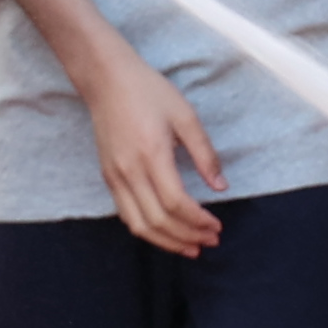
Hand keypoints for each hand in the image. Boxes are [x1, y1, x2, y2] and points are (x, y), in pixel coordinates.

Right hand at [75, 51, 227, 256]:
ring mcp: (115, 176)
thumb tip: (221, 186)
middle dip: (187, 237)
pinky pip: (126, 214)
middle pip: (158, 221)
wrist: (107, 80)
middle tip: (210, 241)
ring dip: (166, 242)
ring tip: (190, 247)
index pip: (176, 203)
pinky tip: (166, 232)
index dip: (198, 221)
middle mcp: (130, 171)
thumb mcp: (185, 116)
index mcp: (152, 155)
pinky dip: (147, 229)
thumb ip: (205, 153)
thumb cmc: (148, 92)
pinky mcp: (108, 177)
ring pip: (139, 225)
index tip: (216, 226)